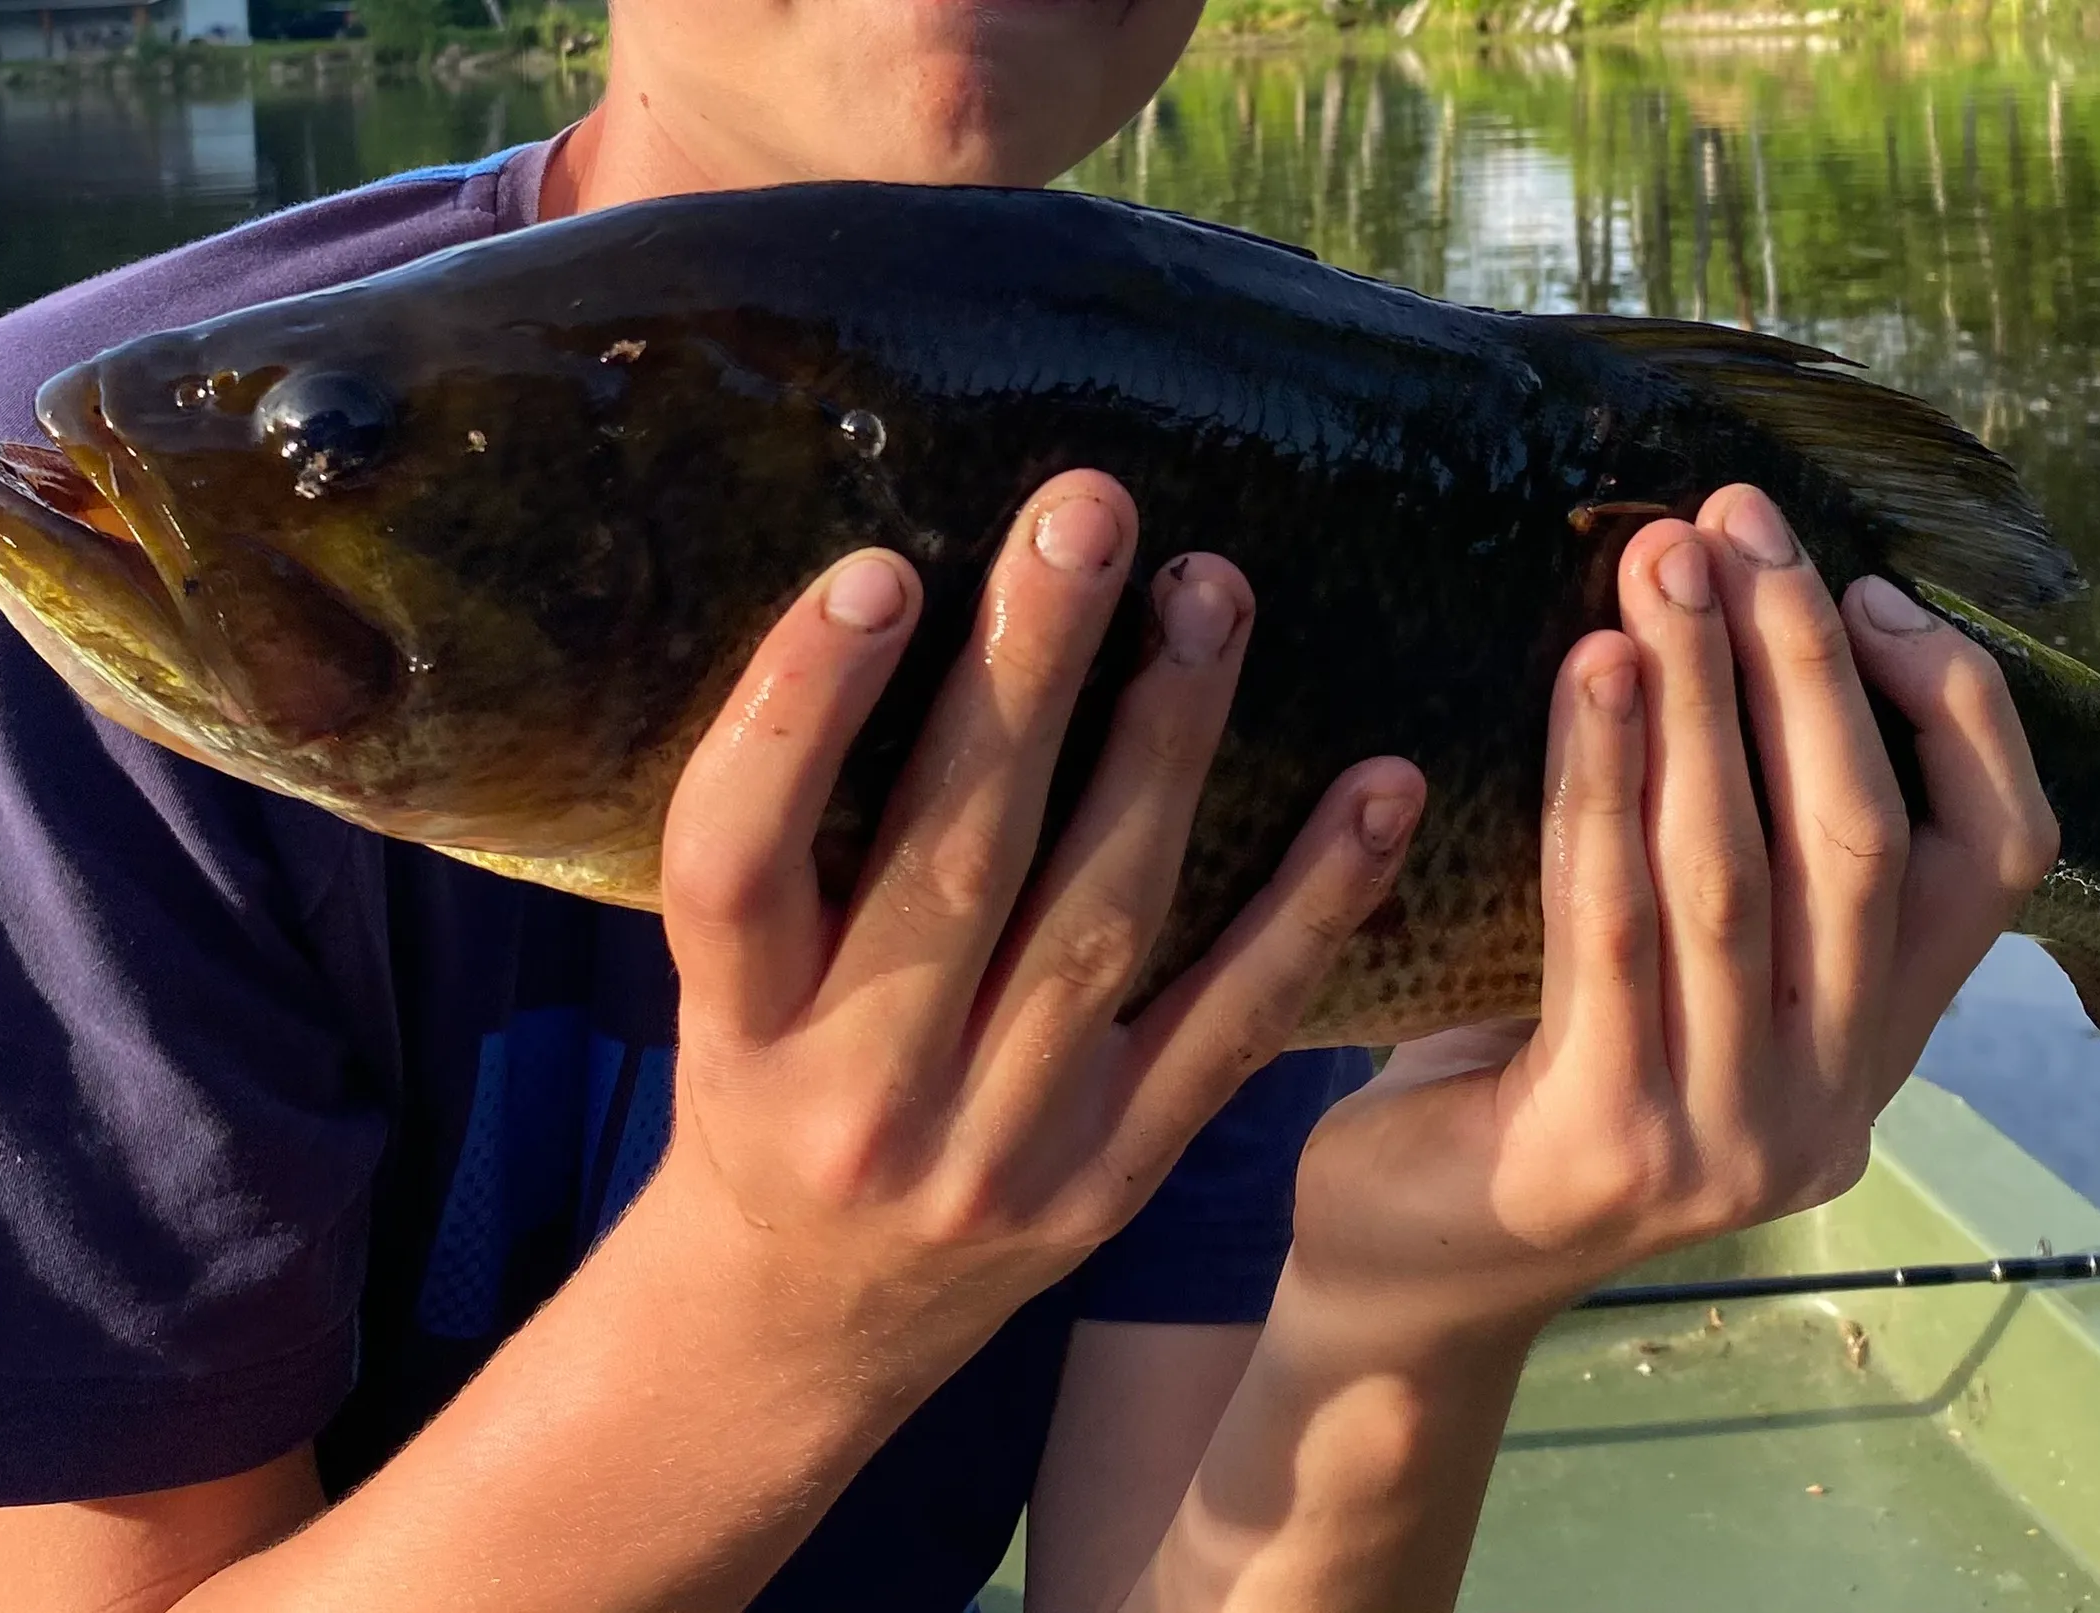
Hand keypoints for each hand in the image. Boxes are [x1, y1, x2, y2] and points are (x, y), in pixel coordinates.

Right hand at [631, 469, 1426, 1349]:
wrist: (805, 1326)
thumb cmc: (763, 1088)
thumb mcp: (719, 985)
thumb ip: (783, 834)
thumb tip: (887, 589)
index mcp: (735, 1029)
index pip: (737, 859)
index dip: (800, 713)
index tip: (878, 572)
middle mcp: (862, 1095)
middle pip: (952, 862)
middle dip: (1027, 676)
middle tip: (1087, 511)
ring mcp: (1001, 1148)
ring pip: (1102, 920)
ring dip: (1170, 743)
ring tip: (1212, 592)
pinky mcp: (1116, 1179)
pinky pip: (1229, 1025)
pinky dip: (1313, 903)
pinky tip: (1380, 785)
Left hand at [1287, 484, 2056, 1336]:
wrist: (1395, 1269)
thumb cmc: (1511, 1074)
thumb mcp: (1657, 960)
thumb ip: (1726, 843)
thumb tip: (1721, 597)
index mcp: (1877, 1050)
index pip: (2003, 857)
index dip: (1953, 707)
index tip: (1858, 582)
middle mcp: (1833, 1106)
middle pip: (1863, 842)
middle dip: (1801, 661)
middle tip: (1736, 522)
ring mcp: (1733, 1142)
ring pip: (1741, 872)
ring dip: (1701, 694)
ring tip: (1657, 563)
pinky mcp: (1611, 1147)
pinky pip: (1615, 925)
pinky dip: (1604, 783)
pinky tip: (1587, 673)